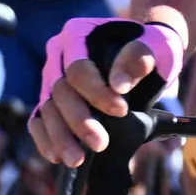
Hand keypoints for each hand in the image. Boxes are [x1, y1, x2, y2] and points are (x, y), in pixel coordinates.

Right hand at [30, 13, 184, 168]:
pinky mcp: (51, 99)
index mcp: (77, 34)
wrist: (144, 53)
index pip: (78, 69)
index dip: (96, 93)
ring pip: (47, 109)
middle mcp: (58, 55)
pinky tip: (57, 156)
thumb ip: (140, 58)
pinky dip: (45, 139)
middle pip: (59, 91)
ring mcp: (51, 78)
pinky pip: (39, 120)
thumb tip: (119, 85)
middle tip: (99, 144)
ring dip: (60, 137)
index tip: (121, 111)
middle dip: (78, 121)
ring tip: (77, 160)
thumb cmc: (151, 47)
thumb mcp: (156, 46)